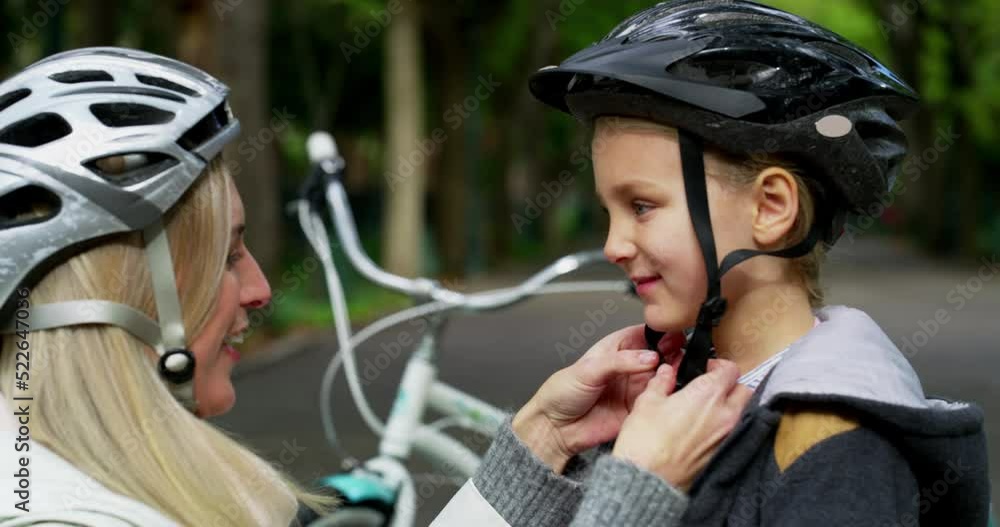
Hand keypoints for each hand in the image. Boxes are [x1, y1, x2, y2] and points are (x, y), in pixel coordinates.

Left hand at [512, 325, 684, 472]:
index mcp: (616, 349)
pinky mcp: (638, 410)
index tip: (674, 335)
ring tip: (673, 373)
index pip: (645, 334)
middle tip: (677, 356)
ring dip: (672, 375)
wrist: (555, 428)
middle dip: (672, 354)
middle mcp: (629, 367)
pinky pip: (659, 402)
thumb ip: (619, 362)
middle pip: (660, 355)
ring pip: (663, 377)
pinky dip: (666, 398)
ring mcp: (635, 388)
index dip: (661, 333)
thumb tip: (649, 357)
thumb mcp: (588, 369)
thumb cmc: (561, 393)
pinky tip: (668, 393)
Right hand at [612, 359, 752, 491]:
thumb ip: (661, 383)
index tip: (705, 368)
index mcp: (707, 394)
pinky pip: (732, 432)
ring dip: (729, 406)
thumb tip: (666, 373)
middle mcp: (724, 414)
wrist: (648, 480)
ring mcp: (727, 436)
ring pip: (741, 412)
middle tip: (710, 386)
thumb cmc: (645, 443)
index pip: (730, 369)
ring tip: (706, 408)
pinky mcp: (723, 454)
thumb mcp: (647, 402)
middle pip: (744, 389)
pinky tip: (703, 428)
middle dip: (730, 385)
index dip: (717, 365)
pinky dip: (724, 426)